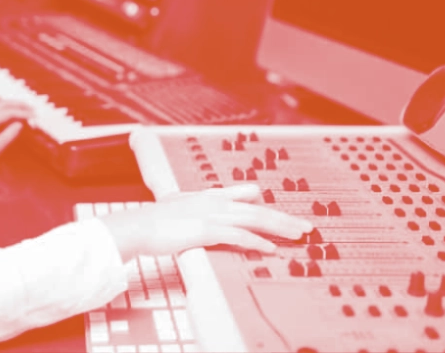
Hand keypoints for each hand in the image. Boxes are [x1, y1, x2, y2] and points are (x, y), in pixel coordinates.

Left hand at [0, 98, 35, 178]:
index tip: (33, 114)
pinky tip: (10, 112)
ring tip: (23, 107)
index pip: (7, 112)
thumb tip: (19, 124)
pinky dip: (4, 108)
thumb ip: (8, 135)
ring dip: (11, 104)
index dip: (22, 112)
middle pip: (2, 104)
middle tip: (31, 107)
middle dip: (18, 104)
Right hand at [99, 183, 313, 259]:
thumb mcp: (179, 206)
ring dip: (279, 227)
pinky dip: (257, 241)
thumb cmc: (155, 221)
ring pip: (254, 219)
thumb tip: (207, 210)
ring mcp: (211, 215)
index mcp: (207, 196)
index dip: (266, 203)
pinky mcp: (207, 230)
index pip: (243, 195)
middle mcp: (214, 202)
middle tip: (306, 227)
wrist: (139, 226)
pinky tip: (270, 249)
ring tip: (298, 236)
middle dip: (284, 218)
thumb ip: (197, 204)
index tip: (285, 212)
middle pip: (257, 208)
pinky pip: (238, 235)